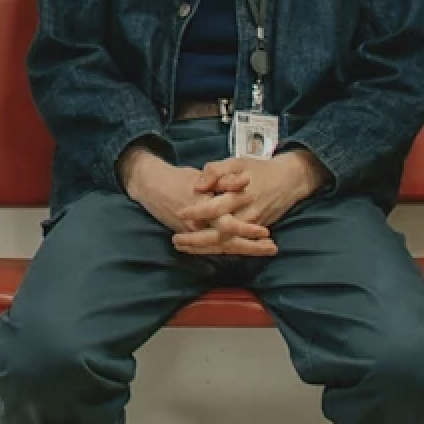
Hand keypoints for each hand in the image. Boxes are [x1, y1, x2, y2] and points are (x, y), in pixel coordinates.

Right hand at [120, 145, 274, 256]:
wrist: (151, 187)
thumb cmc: (178, 178)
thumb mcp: (202, 173)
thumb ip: (222, 178)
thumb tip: (245, 182)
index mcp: (203, 208)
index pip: (228, 224)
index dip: (247, 230)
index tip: (265, 232)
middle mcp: (199, 225)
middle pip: (228, 242)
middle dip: (250, 246)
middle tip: (272, 248)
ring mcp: (194, 233)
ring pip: (222, 247)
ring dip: (244, 249)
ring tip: (265, 249)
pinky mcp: (191, 236)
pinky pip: (212, 247)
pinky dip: (228, 249)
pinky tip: (243, 250)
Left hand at [171, 150, 325, 254]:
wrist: (291, 180)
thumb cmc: (260, 169)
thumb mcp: (238, 162)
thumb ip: (217, 170)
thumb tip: (198, 185)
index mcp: (241, 195)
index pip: (217, 208)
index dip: (198, 211)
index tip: (180, 212)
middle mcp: (247, 215)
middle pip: (220, 234)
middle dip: (197, 240)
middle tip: (176, 240)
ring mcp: (252, 226)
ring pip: (227, 243)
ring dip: (204, 248)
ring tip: (182, 247)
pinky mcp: (255, 232)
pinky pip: (234, 244)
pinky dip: (217, 249)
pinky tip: (200, 249)